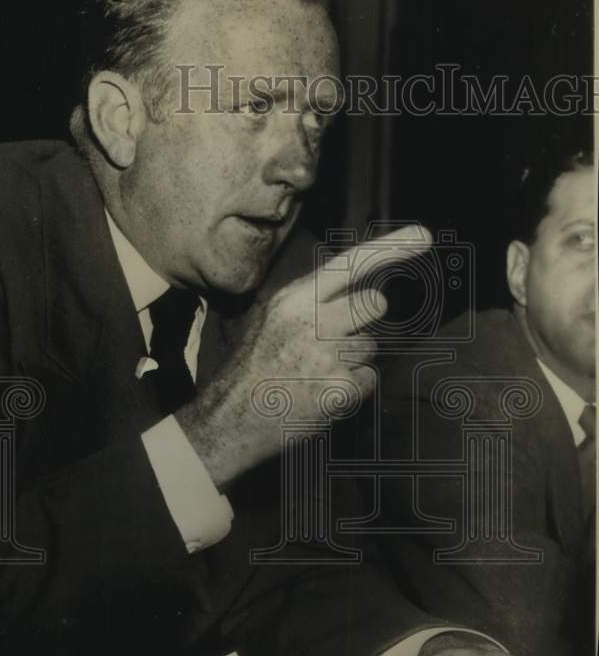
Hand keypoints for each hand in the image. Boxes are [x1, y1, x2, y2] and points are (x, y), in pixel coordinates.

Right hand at [178, 225, 430, 487]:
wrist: (231, 419)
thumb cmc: (254, 370)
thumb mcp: (271, 320)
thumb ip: (311, 303)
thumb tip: (360, 294)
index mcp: (293, 299)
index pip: (349, 264)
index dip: (390, 248)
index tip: (424, 236)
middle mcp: (312, 320)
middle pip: (373, 303)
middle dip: (363, 322)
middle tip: (334, 342)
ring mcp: (326, 355)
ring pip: (370, 345)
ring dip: (352, 361)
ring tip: (315, 375)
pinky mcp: (338, 388)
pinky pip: (369, 379)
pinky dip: (353, 389)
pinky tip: (321, 394)